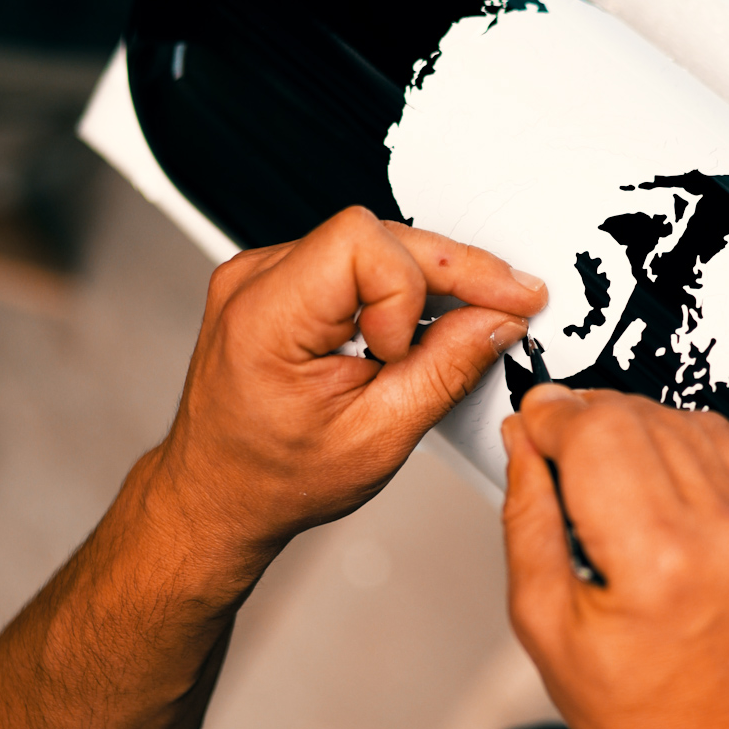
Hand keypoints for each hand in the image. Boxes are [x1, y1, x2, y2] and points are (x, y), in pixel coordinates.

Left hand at [153, 207, 545, 589]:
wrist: (218, 495)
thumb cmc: (272, 479)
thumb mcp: (376, 440)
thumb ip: (444, 372)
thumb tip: (497, 321)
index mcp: (265, 317)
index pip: (359, 241)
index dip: (409, 286)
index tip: (413, 347)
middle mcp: (256, 281)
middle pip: (376, 234)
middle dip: (451, 271)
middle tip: (510, 303)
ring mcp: (263, 276)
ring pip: (372, 241)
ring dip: (429, 280)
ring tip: (471, 320)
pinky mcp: (280, 282)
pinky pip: (353, 259)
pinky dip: (399, 288)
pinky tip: (425, 322)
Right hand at [501, 387, 728, 728]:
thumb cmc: (642, 722)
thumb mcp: (545, 628)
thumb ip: (527, 520)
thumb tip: (521, 448)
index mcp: (656, 561)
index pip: (595, 429)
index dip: (550, 414)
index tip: (531, 424)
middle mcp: (724, 534)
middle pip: (640, 414)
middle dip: (587, 417)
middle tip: (559, 449)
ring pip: (688, 420)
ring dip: (637, 427)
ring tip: (609, 472)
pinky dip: (689, 447)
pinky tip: (662, 484)